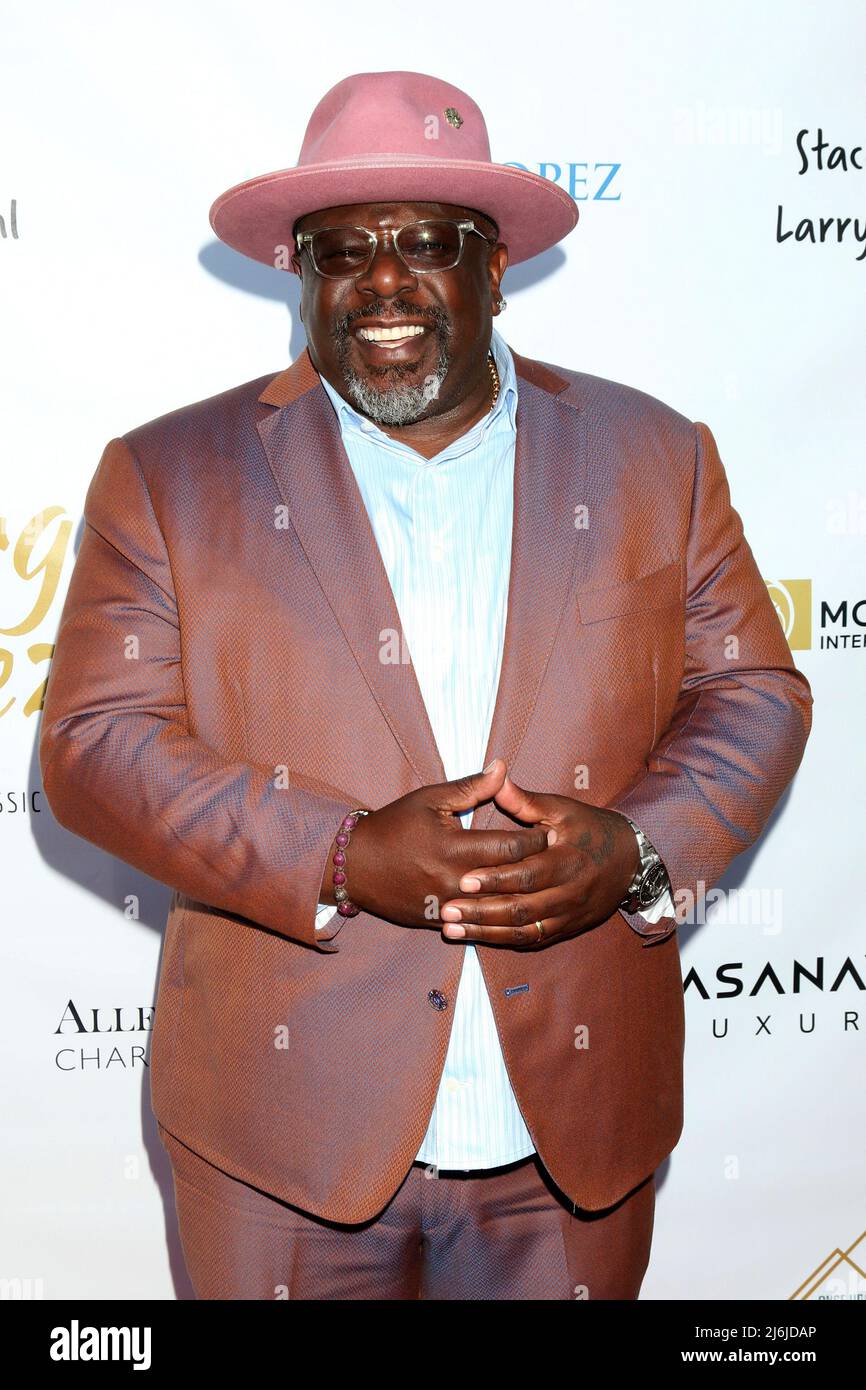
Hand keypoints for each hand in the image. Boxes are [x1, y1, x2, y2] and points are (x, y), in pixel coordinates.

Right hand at [320, 758, 550, 927]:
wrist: (354, 866)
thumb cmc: (394, 826)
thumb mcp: (430, 799)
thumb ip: (471, 787)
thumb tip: (502, 767)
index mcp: (454, 846)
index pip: (510, 846)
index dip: (535, 840)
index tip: (551, 833)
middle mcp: (453, 880)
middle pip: (509, 880)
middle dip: (536, 870)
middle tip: (558, 862)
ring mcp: (446, 906)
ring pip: (497, 908)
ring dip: (521, 898)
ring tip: (543, 887)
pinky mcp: (438, 922)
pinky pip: (476, 925)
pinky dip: (498, 918)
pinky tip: (517, 910)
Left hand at [438, 770, 639, 946]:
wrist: (631, 859)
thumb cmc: (592, 829)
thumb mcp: (564, 809)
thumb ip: (527, 801)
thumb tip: (497, 781)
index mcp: (567, 861)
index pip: (526, 875)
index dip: (495, 880)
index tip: (463, 881)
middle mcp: (569, 893)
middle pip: (521, 909)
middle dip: (481, 912)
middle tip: (446, 911)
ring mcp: (568, 915)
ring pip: (524, 931)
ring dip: (486, 932)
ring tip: (453, 929)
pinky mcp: (567, 928)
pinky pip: (534, 940)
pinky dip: (505, 940)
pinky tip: (478, 937)